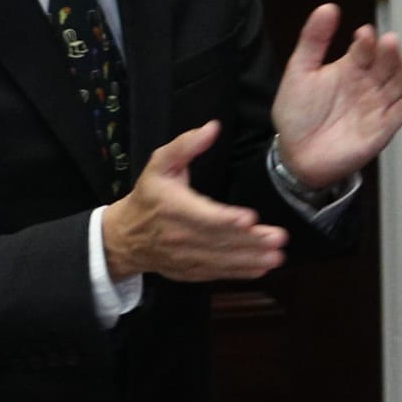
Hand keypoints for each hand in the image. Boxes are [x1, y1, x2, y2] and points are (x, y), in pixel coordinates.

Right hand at [99, 122, 287, 283]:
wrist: (123, 236)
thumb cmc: (148, 196)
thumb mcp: (160, 164)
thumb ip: (185, 145)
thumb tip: (212, 127)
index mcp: (172, 207)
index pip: (202, 215)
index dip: (225, 219)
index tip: (249, 218)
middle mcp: (178, 235)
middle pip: (218, 240)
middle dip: (251, 241)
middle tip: (278, 238)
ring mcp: (184, 257)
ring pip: (220, 260)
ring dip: (251, 259)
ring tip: (276, 257)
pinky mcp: (189, 271)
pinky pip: (216, 273)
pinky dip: (239, 273)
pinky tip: (260, 269)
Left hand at [270, 3, 401, 192]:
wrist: (296, 155)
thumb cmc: (297, 113)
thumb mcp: (300, 71)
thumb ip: (313, 40)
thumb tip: (329, 6)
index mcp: (351, 68)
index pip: (364, 50)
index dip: (366, 42)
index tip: (363, 33)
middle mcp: (368, 85)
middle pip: (385, 65)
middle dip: (389, 54)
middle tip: (390, 42)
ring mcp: (377, 106)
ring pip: (398, 85)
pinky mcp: (383, 129)